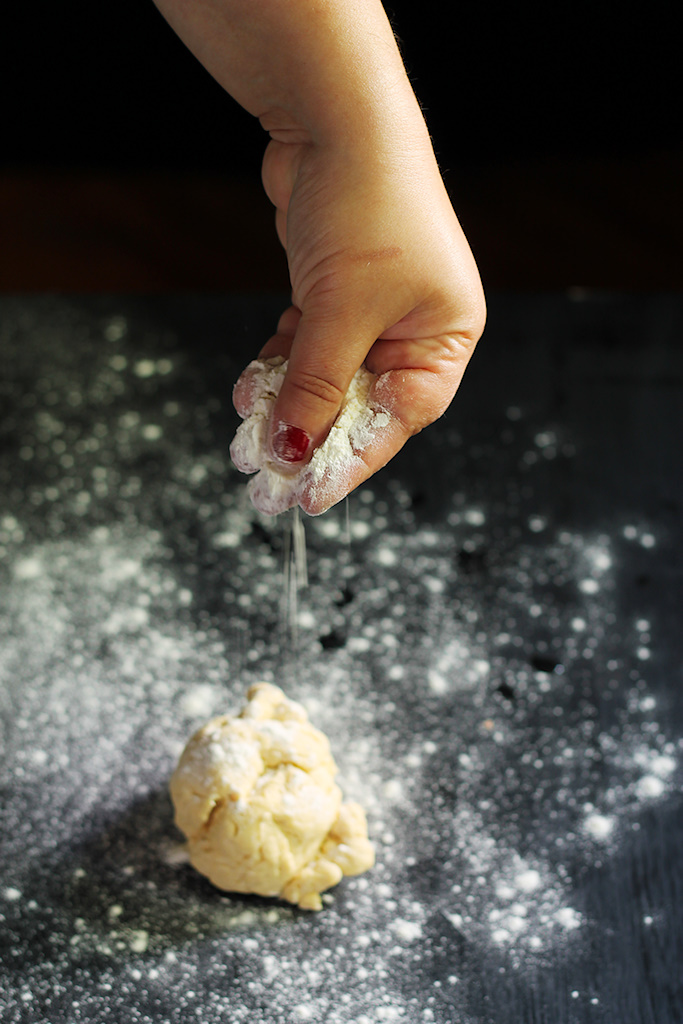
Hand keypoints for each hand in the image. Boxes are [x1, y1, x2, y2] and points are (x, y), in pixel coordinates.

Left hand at [233, 127, 485, 513]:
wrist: (333, 121)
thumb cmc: (368, 205)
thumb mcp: (340, 311)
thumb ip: (316, 386)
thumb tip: (292, 449)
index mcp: (444, 339)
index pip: (396, 421)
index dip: (350, 461)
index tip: (309, 496)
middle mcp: (413, 332)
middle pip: (358, 405)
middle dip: (308, 435)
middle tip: (263, 474)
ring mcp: (373, 314)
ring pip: (325, 380)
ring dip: (284, 403)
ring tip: (245, 430)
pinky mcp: (335, 298)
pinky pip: (305, 351)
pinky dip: (277, 368)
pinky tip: (249, 386)